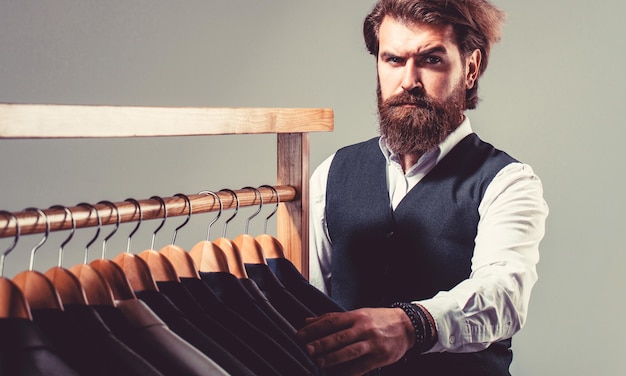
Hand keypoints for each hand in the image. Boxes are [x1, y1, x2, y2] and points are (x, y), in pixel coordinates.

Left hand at [296, 308, 414, 375]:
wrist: (406, 326)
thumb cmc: (378, 320)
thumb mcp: (357, 314)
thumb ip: (332, 318)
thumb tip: (308, 321)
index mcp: (356, 316)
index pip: (331, 321)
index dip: (314, 328)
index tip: (301, 335)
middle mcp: (364, 328)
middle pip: (339, 336)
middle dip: (321, 344)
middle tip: (307, 349)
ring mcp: (372, 343)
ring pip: (350, 352)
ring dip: (332, 358)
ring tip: (318, 363)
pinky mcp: (379, 357)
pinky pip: (361, 366)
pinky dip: (348, 372)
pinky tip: (336, 374)